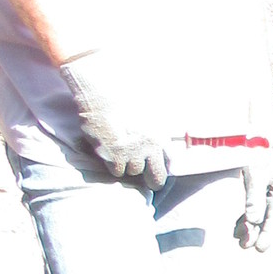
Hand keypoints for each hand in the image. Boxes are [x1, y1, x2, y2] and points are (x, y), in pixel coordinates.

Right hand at [59, 49, 169, 190]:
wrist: (101, 91)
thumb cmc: (125, 96)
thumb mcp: (152, 109)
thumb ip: (161, 125)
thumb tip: (170, 129)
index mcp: (160, 136)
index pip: (171, 163)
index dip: (165, 169)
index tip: (160, 170)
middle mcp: (148, 147)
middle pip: (156, 178)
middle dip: (153, 181)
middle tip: (148, 182)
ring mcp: (130, 153)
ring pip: (132, 172)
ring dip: (128, 166)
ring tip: (121, 152)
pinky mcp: (112, 155)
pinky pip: (116, 171)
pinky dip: (112, 165)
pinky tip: (109, 152)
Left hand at [237, 153, 272, 250]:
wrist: (253, 135)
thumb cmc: (256, 153)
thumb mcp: (255, 173)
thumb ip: (254, 196)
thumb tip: (254, 219)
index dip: (270, 234)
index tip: (260, 248)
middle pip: (271, 219)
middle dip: (260, 235)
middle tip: (246, 247)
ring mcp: (270, 191)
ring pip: (262, 216)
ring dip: (252, 228)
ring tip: (240, 240)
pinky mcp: (259, 189)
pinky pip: (255, 208)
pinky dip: (247, 219)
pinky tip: (238, 228)